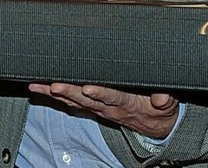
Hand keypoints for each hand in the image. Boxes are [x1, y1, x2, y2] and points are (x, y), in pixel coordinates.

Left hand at [29, 82, 178, 138]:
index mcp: (127, 102)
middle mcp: (108, 106)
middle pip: (86, 99)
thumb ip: (165, 98)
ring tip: (39, 85)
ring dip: (55, 93)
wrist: (155, 123)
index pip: (112, 97)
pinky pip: (70, 101)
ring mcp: (98, 107)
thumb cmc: (158, 105)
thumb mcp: (168, 103)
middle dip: (69, 92)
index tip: (87, 88)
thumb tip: (161, 98)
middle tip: (55, 85)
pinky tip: (39, 87)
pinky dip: (54, 95)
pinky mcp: (91, 106)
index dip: (100, 93)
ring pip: (73, 100)